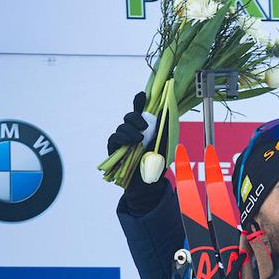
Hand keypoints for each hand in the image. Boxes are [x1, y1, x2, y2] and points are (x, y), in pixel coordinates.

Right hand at [108, 92, 169, 212]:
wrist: (149, 184)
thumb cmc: (157, 165)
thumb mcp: (164, 146)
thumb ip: (163, 129)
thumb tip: (165, 111)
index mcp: (145, 129)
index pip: (140, 112)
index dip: (139, 102)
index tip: (142, 95)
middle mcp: (133, 132)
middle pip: (129, 117)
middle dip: (135, 118)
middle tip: (145, 126)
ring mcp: (123, 140)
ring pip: (122, 127)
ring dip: (130, 130)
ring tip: (139, 139)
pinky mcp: (115, 150)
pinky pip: (114, 138)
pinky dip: (121, 138)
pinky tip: (129, 142)